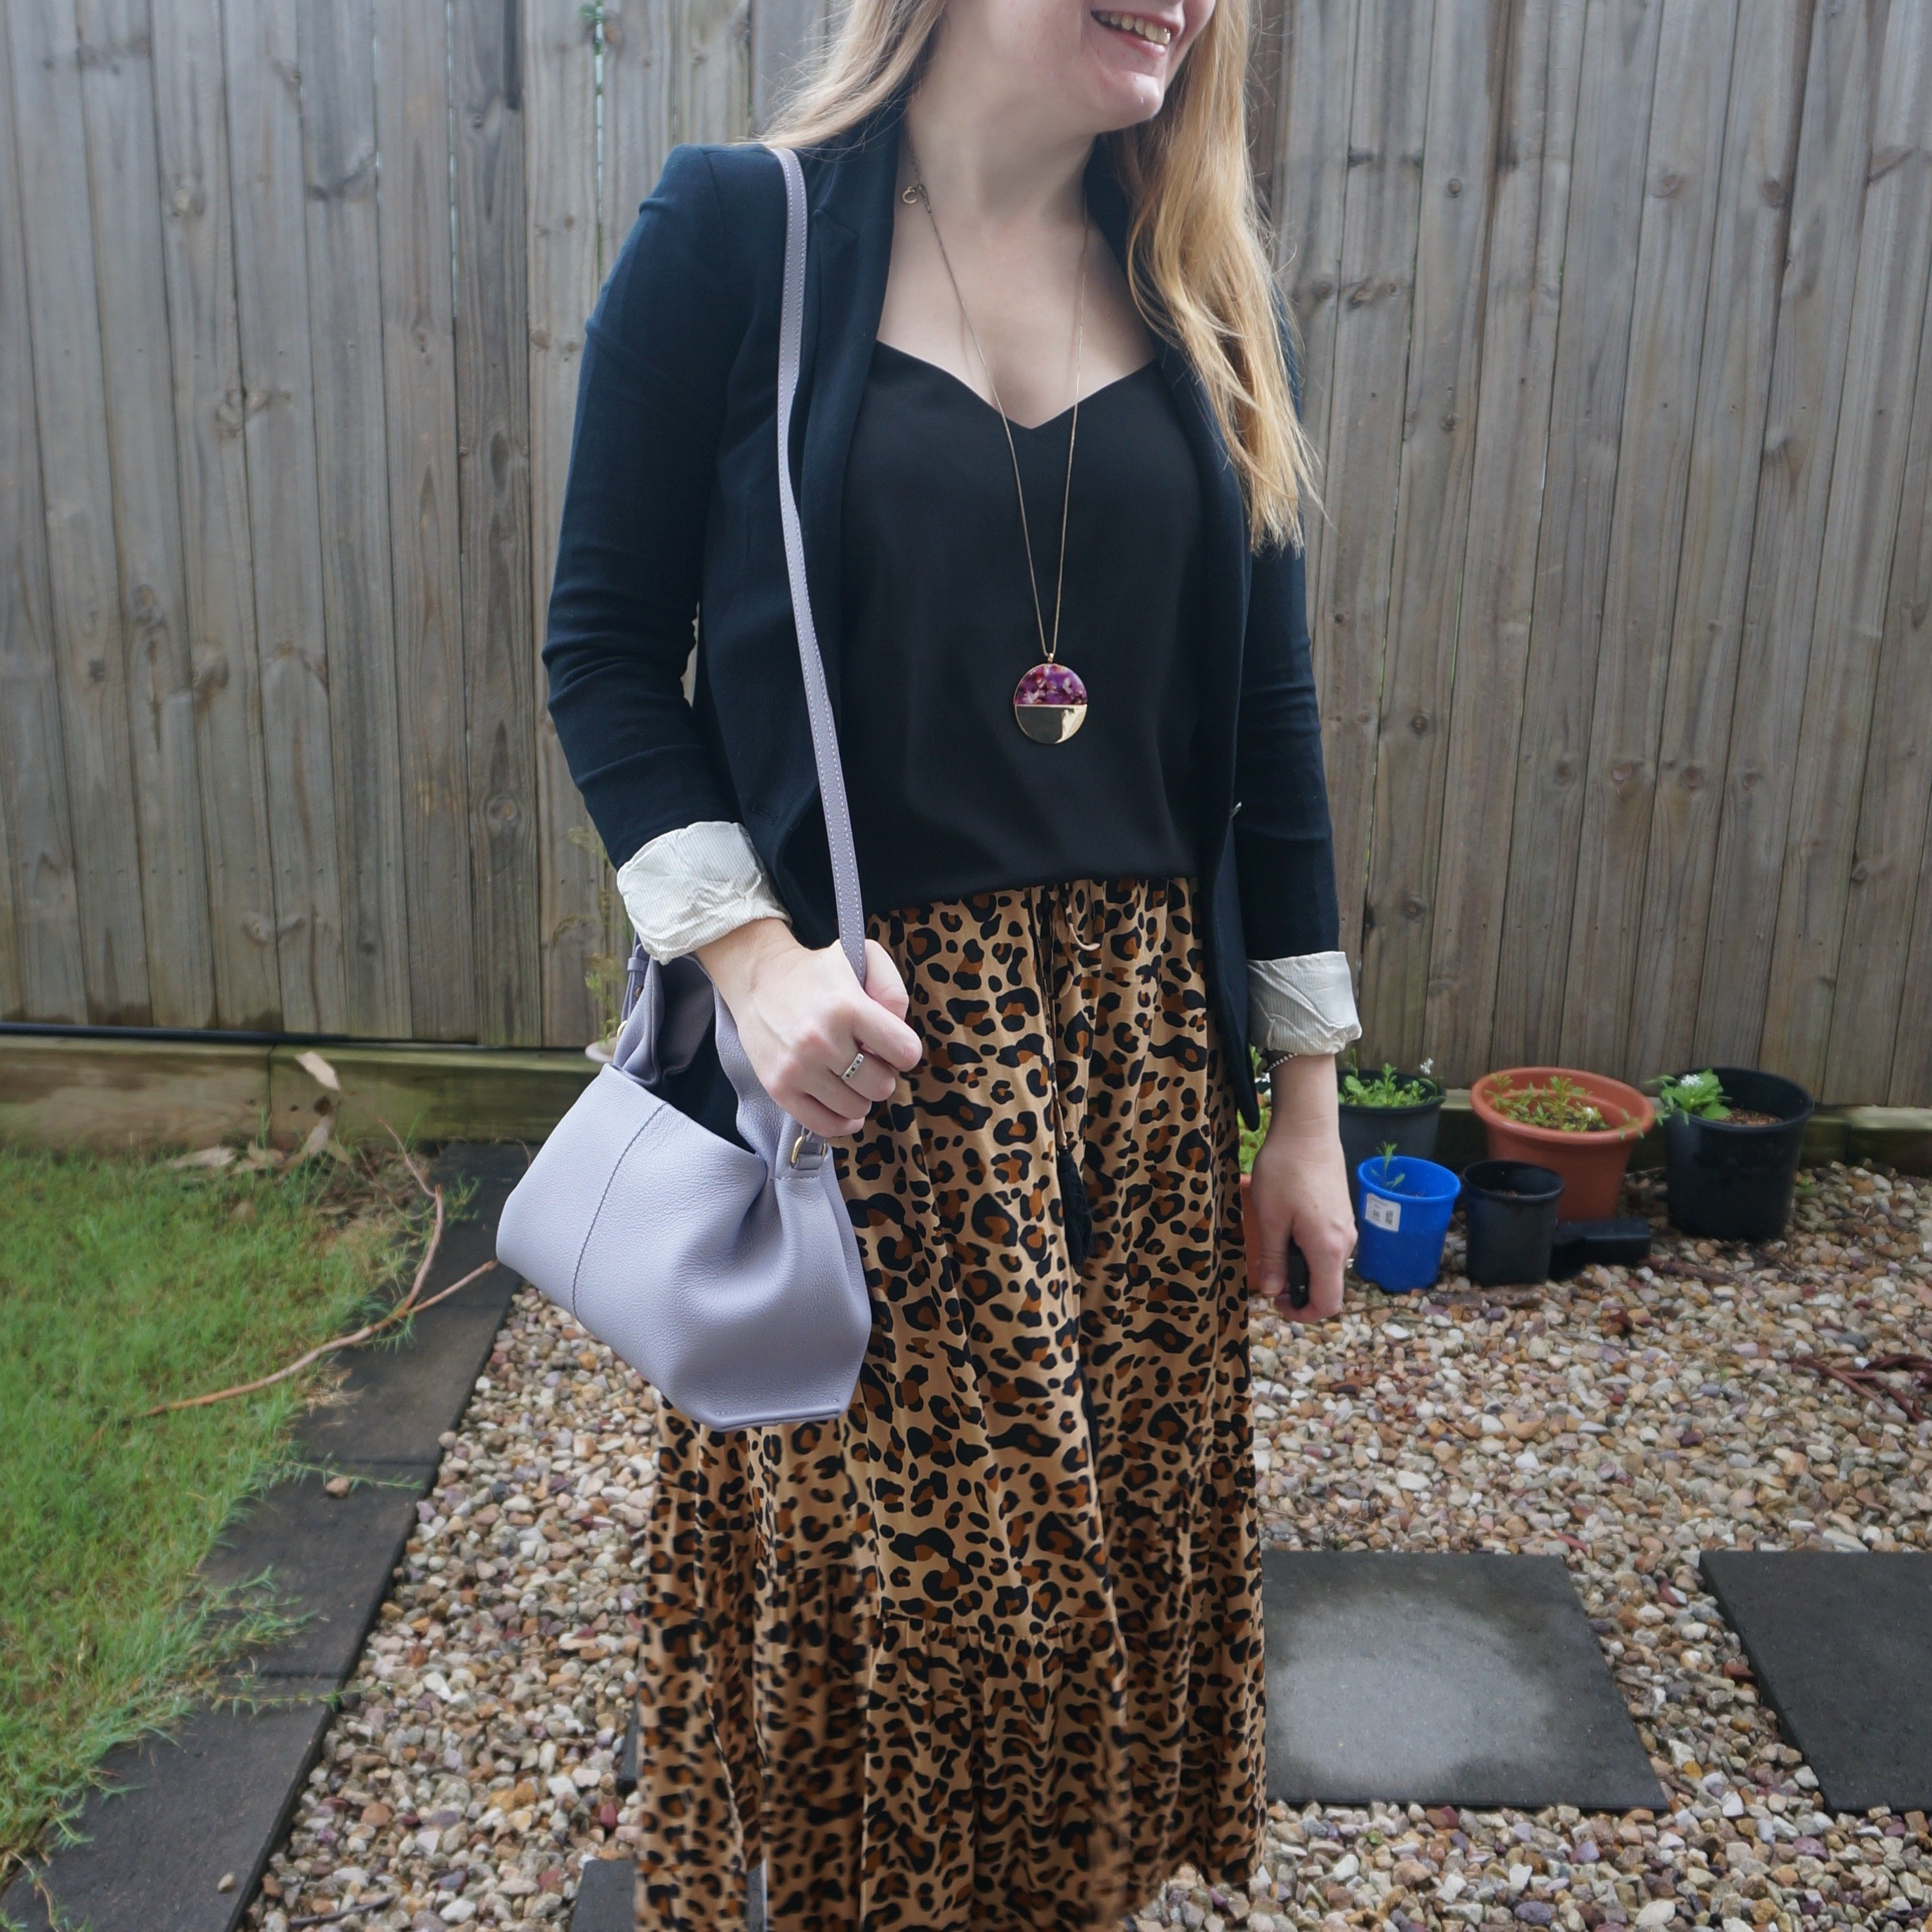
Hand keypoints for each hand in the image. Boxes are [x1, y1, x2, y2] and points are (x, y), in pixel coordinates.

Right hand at [695, 918, 922, 1138]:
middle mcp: (822, 1040)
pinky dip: (841, 1122)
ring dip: (861, 1095)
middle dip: (882, 1074)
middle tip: (867, 1059)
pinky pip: (824, 1125)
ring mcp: (798, 1067)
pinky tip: (844, 1105)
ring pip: (857, 1108)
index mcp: (848, 1007)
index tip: (892, 1045)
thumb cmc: (817, 972)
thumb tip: (899, 1029)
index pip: (904, 1052)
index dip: (905, 1051)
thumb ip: (892, 990)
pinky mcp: (779, 1088)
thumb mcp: (861, 958)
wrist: (759, 979)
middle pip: (881, 1085)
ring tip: (850, 1075)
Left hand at [1247, 1052, 1353, 1321]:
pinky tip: (1286, 1233)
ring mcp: (1346, 1227)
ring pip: (1328, 1266)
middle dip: (1300, 1292)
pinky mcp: (1341, 1214)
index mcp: (1327, 1248)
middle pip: (1328, 1286)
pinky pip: (1328, 1246)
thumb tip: (1273, 1290)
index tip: (1276, 1302)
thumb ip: (1274, 1258)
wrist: (1308, 1129)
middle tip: (1269, 1278)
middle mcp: (1344, 1242)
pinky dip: (1309, 1252)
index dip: (1302, 1313)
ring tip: (1274, 1252)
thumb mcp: (1270, 1217)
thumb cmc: (1285, 1170)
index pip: (1327, 1302)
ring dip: (1303, 1270)